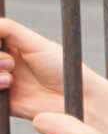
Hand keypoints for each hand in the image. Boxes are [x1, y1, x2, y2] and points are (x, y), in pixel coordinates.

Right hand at [0, 17, 107, 133]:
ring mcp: (2, 82)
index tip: (2, 49)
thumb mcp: (36, 44)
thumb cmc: (62, 68)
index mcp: (10, 45)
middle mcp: (3, 63)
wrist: (75, 99)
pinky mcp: (3, 103)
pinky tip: (7, 86)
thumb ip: (10, 30)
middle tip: (10, 64)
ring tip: (10, 79)